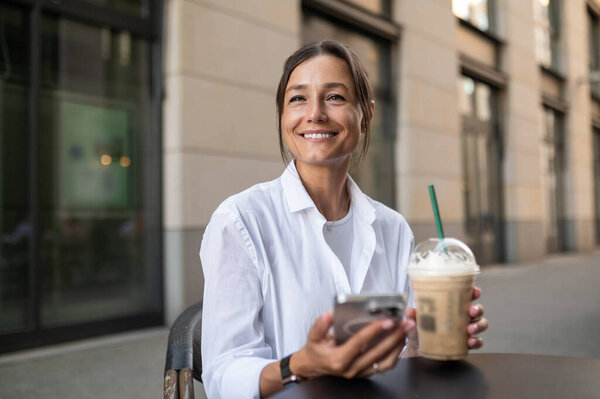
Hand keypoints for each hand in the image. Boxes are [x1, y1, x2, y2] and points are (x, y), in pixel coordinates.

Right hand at [291, 311, 414, 379]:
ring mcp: (360, 372)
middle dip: (394, 336)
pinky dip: (395, 353)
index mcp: (339, 359)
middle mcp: (351, 368)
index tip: (387, 320)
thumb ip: (320, 325)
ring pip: (385, 361)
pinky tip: (400, 340)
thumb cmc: (316, 350)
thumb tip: (329, 314)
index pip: (360, 343)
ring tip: (406, 330)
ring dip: (398, 345)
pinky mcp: (366, 373)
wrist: (314, 367)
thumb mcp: (313, 336)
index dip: (374, 331)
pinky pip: (385, 365)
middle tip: (405, 323)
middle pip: (378, 352)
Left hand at [402, 286, 487, 356]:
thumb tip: (411, 311)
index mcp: (450, 306)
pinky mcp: (466, 344)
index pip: (464, 296)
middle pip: (476, 309)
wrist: (419, 352)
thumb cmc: (419, 332)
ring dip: (478, 325)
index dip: (472, 292)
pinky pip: (478, 342)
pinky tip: (470, 342)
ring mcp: (465, 330)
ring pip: (481, 324)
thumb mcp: (414, 322)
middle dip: (477, 309)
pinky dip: (477, 341)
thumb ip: (412, 316)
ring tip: (470, 329)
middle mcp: (460, 317)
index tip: (475, 291)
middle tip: (471, 311)